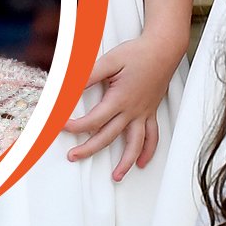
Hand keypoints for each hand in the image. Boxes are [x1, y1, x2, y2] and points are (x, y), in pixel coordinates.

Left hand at [64, 30, 180, 180]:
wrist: (164, 49)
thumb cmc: (137, 53)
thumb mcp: (109, 61)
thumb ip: (89, 76)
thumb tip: (69, 88)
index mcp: (120, 99)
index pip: (93, 121)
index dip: (76, 127)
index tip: (61, 126)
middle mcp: (133, 111)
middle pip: (108, 137)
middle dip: (89, 149)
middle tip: (73, 156)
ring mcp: (144, 113)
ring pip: (134, 144)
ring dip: (125, 162)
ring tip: (116, 176)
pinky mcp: (151, 112)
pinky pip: (152, 136)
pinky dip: (148, 151)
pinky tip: (142, 162)